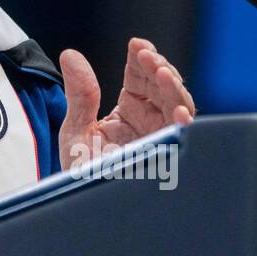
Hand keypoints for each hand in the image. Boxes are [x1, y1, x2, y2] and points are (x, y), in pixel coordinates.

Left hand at [57, 37, 195, 171]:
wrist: (82, 210)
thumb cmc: (81, 175)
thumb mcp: (76, 131)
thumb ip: (79, 94)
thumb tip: (71, 54)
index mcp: (128, 111)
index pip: (139, 76)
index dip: (141, 58)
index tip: (137, 45)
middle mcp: (149, 122)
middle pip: (163, 86)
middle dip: (159, 67)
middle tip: (148, 57)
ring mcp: (161, 137)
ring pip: (178, 105)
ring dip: (174, 87)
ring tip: (162, 73)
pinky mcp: (169, 157)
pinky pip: (184, 138)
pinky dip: (186, 124)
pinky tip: (180, 113)